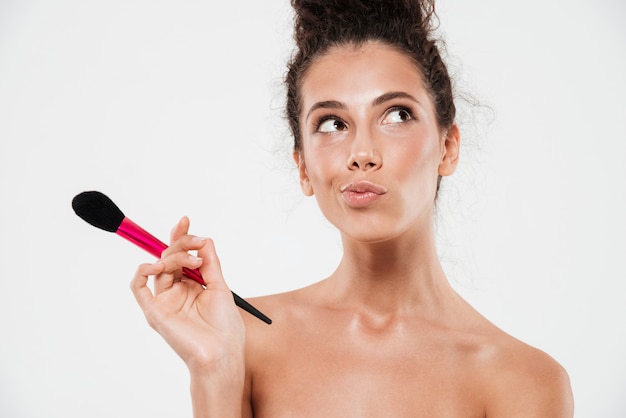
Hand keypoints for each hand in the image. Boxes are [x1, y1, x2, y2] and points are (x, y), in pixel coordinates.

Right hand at [130, 216, 244, 374]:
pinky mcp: (154, 311)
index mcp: (191, 285)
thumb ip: (210, 262)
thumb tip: (203, 238)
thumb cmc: (225, 327)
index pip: (180, 255)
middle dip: (181, 242)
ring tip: (194, 261)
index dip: (181, 237)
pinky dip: (144, 270)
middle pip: (169, 256)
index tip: (186, 220)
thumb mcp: (220, 286)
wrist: (222, 352)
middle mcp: (176, 291)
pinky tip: (159, 265)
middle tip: (197, 242)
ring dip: (174, 255)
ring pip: (159, 265)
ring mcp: (164, 300)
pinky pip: (138, 287)